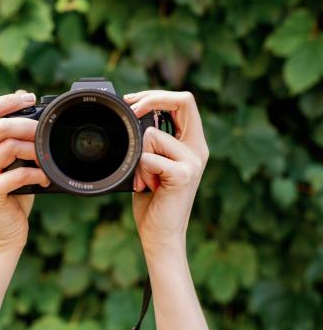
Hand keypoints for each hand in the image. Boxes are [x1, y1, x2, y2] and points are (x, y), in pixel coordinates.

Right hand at [0, 91, 49, 253]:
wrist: (4, 232)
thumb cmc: (13, 195)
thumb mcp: (14, 162)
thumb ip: (16, 139)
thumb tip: (29, 105)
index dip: (4, 101)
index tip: (28, 98)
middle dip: (28, 125)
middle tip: (45, 132)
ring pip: (7, 147)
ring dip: (34, 149)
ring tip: (46, 158)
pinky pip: (15, 174)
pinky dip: (36, 174)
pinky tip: (44, 178)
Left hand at [123, 90, 208, 256]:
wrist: (160, 234)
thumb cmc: (152, 200)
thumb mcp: (152, 163)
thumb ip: (152, 142)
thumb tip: (136, 116)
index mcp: (192, 143)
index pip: (185, 101)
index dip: (158, 95)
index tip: (133, 101)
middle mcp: (198, 149)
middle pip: (183, 100)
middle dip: (151, 100)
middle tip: (131, 109)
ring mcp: (193, 161)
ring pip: (153, 135)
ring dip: (138, 157)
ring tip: (144, 178)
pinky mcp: (183, 175)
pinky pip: (148, 157)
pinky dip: (139, 171)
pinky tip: (146, 187)